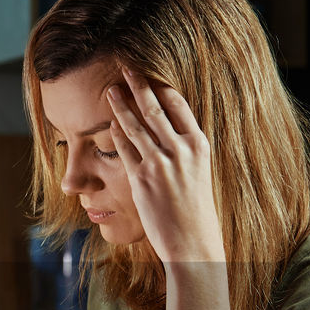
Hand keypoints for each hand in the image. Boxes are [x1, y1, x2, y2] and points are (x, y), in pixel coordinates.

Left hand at [106, 67, 223, 262]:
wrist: (192, 241)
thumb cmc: (195, 210)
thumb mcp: (199, 172)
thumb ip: (186, 150)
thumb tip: (171, 132)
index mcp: (199, 145)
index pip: (179, 105)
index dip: (161, 87)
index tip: (150, 74)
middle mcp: (180, 149)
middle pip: (155, 108)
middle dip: (138, 85)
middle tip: (126, 68)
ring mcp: (160, 162)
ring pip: (136, 125)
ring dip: (120, 105)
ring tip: (109, 90)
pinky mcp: (141, 177)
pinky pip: (124, 148)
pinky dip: (115, 133)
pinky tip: (109, 123)